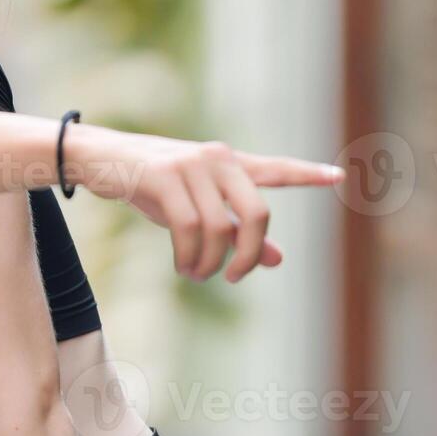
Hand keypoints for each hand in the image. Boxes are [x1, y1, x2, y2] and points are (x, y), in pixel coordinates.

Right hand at [64, 125, 342, 281]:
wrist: (98, 159)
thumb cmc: (151, 186)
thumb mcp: (196, 207)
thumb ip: (235, 228)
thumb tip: (276, 259)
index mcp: (228, 163)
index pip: (275, 169)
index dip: (306, 175)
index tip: (338, 176)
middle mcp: (216, 158)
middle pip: (257, 213)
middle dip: (248, 255)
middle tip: (232, 277)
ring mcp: (191, 165)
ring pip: (220, 228)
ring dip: (208, 262)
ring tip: (195, 273)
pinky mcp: (164, 175)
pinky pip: (189, 227)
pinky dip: (188, 256)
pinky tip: (182, 266)